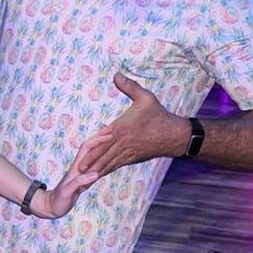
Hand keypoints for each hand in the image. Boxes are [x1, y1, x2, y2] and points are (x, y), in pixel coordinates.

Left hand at [31, 131, 108, 217]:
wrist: (50, 207)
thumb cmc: (57, 201)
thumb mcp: (67, 192)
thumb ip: (79, 182)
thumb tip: (95, 174)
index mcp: (76, 169)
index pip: (87, 149)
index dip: (98, 140)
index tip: (109, 134)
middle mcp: (79, 168)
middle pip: (90, 148)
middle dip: (100, 137)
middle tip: (112, 128)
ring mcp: (81, 172)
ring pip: (93, 155)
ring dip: (101, 145)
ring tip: (111, 138)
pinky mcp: (83, 179)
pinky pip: (95, 164)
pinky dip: (101, 157)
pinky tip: (107, 157)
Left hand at [76, 73, 191, 175]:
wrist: (174, 135)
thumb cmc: (158, 115)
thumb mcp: (145, 97)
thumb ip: (129, 86)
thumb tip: (116, 74)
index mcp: (122, 128)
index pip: (103, 141)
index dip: (92, 149)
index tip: (81, 155)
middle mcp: (124, 143)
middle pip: (103, 155)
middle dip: (90, 163)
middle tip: (78, 171)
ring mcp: (128, 152)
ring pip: (109, 162)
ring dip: (97, 169)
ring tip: (85, 177)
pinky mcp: (133, 158)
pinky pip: (117, 164)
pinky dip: (107, 169)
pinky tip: (100, 173)